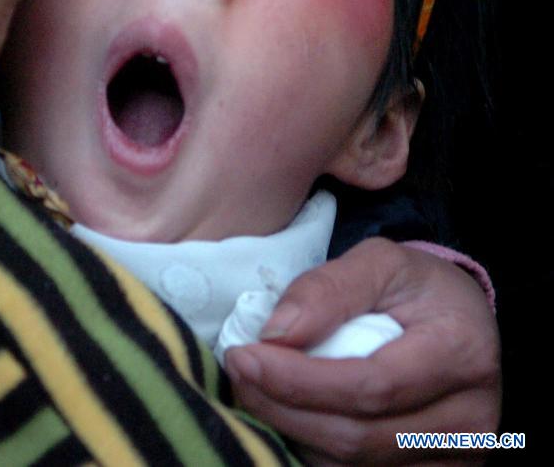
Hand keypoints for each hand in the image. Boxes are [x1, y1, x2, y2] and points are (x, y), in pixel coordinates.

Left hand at [225, 238, 500, 464]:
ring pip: (355, 466)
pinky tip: (288, 416)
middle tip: (238, 374)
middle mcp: (469, 417)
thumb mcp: (380, 261)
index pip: (371, 386)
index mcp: (459, 352)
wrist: (462, 319)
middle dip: (284, 409)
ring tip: (255, 391)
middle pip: (358, 436)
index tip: (245, 355)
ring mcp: (458, 456)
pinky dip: (315, 449)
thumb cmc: (417, 286)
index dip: (300, 380)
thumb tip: (277, 333)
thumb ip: (330, 288)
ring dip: (292, 433)